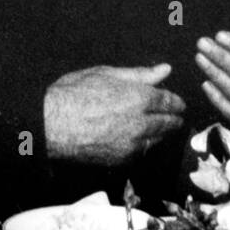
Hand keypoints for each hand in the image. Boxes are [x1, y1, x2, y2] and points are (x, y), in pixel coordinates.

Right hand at [44, 63, 186, 165]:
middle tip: (176, 118)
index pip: (170, 101)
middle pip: (169, 123)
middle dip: (174, 119)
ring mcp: (133, 144)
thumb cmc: (73, 94)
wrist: (49, 125)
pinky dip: (145, 145)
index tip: (179, 104)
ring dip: (162, 133)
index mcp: (140, 98)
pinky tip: (141, 140)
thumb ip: (139, 74)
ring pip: (158, 139)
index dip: (177, 102)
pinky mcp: (122, 159)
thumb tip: (165, 69)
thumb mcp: (105, 74)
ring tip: (161, 128)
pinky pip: (142, 152)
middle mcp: (142, 122)